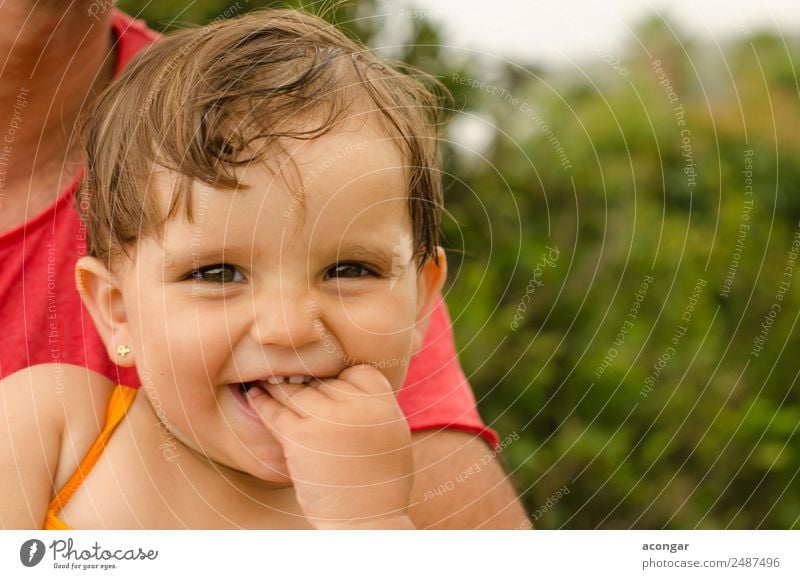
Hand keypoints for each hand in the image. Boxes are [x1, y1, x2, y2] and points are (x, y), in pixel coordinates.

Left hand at [246, 364, 414, 528]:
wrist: (367, 522)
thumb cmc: (381, 485)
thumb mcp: (393, 435)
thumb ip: (376, 409)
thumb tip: (349, 385)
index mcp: (385, 405)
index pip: (357, 372)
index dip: (341, 379)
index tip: (328, 387)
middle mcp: (358, 407)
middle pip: (324, 381)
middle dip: (308, 384)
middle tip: (289, 380)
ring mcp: (328, 420)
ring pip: (296, 391)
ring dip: (279, 387)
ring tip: (266, 383)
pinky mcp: (301, 438)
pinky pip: (275, 411)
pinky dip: (261, 402)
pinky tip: (254, 395)